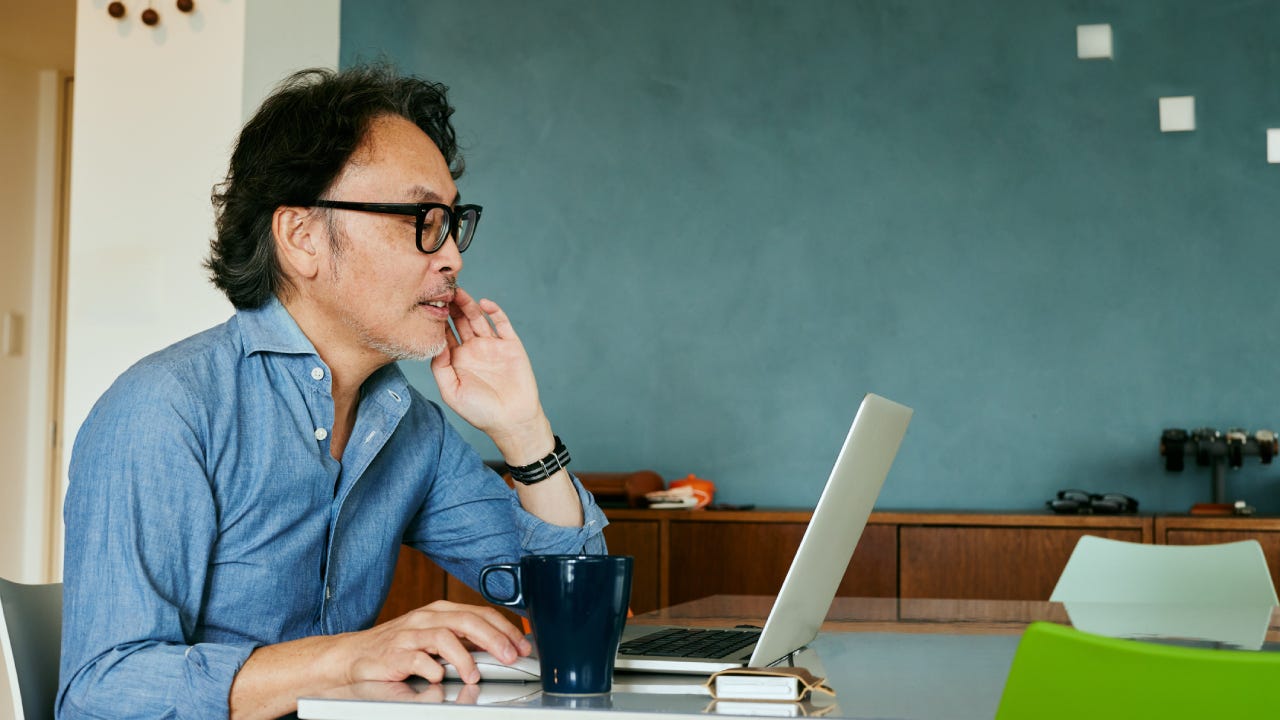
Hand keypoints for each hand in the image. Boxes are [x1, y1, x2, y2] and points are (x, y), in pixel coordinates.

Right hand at [330, 600, 531, 685]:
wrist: (353, 657)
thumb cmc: (397, 649)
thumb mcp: (433, 638)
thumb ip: (462, 640)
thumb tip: (498, 649)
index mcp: (440, 612)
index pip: (479, 613)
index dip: (504, 629)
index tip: (521, 646)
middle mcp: (426, 618)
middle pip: (467, 620)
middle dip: (494, 639)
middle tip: (510, 657)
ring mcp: (410, 634)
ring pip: (444, 636)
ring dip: (464, 657)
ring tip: (474, 675)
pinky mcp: (394, 654)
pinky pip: (417, 658)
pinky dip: (432, 669)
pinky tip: (439, 678)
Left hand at [430, 288, 551, 458]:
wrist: (513, 420)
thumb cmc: (480, 411)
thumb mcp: (451, 392)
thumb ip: (440, 368)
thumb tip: (435, 343)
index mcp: (457, 359)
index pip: (444, 333)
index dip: (436, 319)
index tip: (427, 304)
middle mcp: (474, 349)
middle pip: (460, 321)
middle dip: (451, 306)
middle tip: (442, 290)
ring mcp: (493, 345)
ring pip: (478, 318)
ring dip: (469, 304)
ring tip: (458, 292)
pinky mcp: (511, 345)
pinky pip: (502, 323)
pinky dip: (494, 311)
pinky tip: (484, 304)